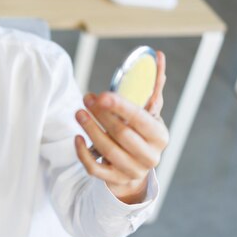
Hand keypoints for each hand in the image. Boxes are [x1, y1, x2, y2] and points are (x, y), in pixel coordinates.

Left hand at [74, 51, 168, 203]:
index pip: (139, 119)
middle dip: (101, 115)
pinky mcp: (114, 180)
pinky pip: (94, 168)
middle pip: (121, 134)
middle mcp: (150, 156)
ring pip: (107, 150)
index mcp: (160, 136)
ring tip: (79, 112)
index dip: (120, 107)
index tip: (102, 95)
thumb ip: (151, 87)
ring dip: (90, 129)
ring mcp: (132, 170)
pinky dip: (83, 153)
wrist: (136, 168)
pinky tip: (77, 137)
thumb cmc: (141, 133)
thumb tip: (156, 56)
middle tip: (86, 98)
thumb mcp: (149, 113)